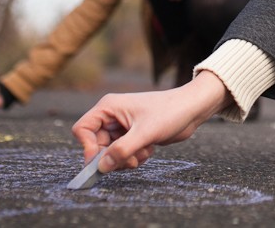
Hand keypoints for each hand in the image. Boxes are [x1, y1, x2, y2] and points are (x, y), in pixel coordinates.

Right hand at [72, 70, 231, 171]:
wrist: (192, 109)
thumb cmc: (170, 112)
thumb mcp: (145, 133)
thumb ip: (122, 150)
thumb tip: (101, 167)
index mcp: (108, 107)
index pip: (82, 130)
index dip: (88, 147)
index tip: (102, 161)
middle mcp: (112, 116)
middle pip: (96, 146)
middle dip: (113, 157)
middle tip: (132, 160)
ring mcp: (122, 127)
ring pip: (110, 153)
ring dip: (126, 158)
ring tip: (144, 151)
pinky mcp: (132, 135)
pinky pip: (123, 154)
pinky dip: (134, 157)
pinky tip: (149, 149)